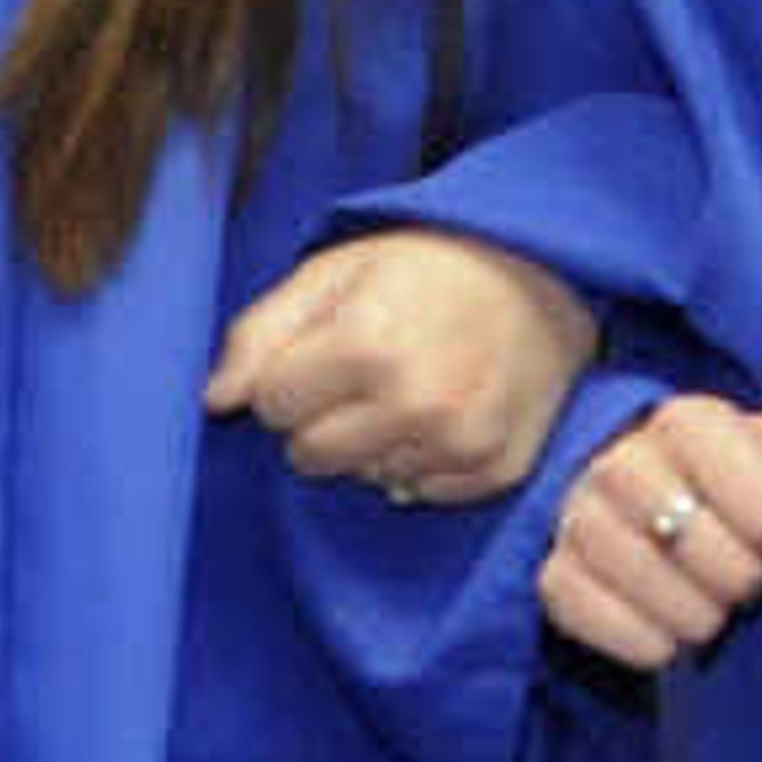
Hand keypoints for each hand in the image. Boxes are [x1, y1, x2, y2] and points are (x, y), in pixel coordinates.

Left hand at [204, 233, 598, 501]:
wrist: (545, 277)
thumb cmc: (429, 268)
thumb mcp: (335, 271)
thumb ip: (262, 331)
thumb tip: (216, 400)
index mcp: (367, 344)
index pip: (271, 405)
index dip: (287, 377)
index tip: (322, 352)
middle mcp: (417, 404)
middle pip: (311, 456)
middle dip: (320, 419)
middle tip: (362, 375)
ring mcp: (460, 444)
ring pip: (364, 478)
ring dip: (372, 443)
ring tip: (410, 388)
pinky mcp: (494, 471)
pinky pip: (419, 493)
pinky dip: (420, 462)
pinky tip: (442, 415)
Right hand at [540, 397, 761, 673]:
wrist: (696, 528)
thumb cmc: (758, 487)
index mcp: (689, 422)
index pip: (742, 485)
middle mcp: (622, 460)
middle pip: (682, 530)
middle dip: (736, 576)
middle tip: (752, 585)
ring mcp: (580, 517)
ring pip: (632, 572)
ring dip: (693, 615)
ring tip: (716, 616)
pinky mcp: (555, 573)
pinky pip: (578, 607)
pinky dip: (637, 639)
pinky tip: (670, 643)